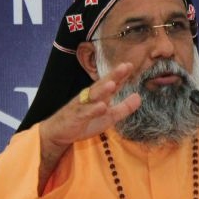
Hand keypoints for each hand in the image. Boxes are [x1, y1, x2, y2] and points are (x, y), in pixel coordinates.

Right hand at [37, 63, 140, 191]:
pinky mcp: (75, 117)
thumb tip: (139, 96)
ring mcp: (82, 106)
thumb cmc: (85, 122)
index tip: (131, 65)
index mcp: (100, 96)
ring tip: (113, 83)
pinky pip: (85, 112)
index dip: (121, 75)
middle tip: (124, 66)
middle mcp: (90, 97)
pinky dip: (93, 109)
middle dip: (114, 75)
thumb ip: (124, 107)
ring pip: (93, 96)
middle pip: (103, 84)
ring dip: (103, 90)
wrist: (59, 133)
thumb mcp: (110, 116)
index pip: (112, 83)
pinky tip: (101, 106)